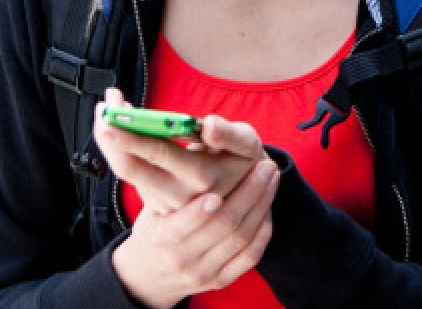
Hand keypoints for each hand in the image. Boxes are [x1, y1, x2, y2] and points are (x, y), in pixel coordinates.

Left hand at [94, 88, 265, 213]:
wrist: (246, 197)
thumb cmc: (244, 161)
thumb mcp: (247, 145)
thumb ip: (230, 135)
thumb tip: (209, 125)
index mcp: (202, 177)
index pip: (158, 154)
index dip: (132, 134)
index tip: (114, 113)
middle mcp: (178, 195)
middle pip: (129, 167)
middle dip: (110, 135)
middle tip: (104, 105)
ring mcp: (164, 202)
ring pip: (126, 171)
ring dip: (112, 140)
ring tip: (112, 108)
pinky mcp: (156, 201)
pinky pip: (131, 174)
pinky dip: (121, 148)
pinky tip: (123, 125)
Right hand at [112, 158, 279, 307]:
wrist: (152, 273)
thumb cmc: (155, 225)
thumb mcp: (151, 205)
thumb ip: (164, 180)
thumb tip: (183, 142)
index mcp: (160, 237)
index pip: (185, 223)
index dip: (202, 208)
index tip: (219, 186)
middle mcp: (182, 259)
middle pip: (224, 226)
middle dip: (249, 193)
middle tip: (265, 166)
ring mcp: (204, 273)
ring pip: (241, 238)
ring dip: (261, 205)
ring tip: (271, 178)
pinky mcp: (221, 280)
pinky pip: (251, 255)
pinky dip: (262, 229)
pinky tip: (267, 206)